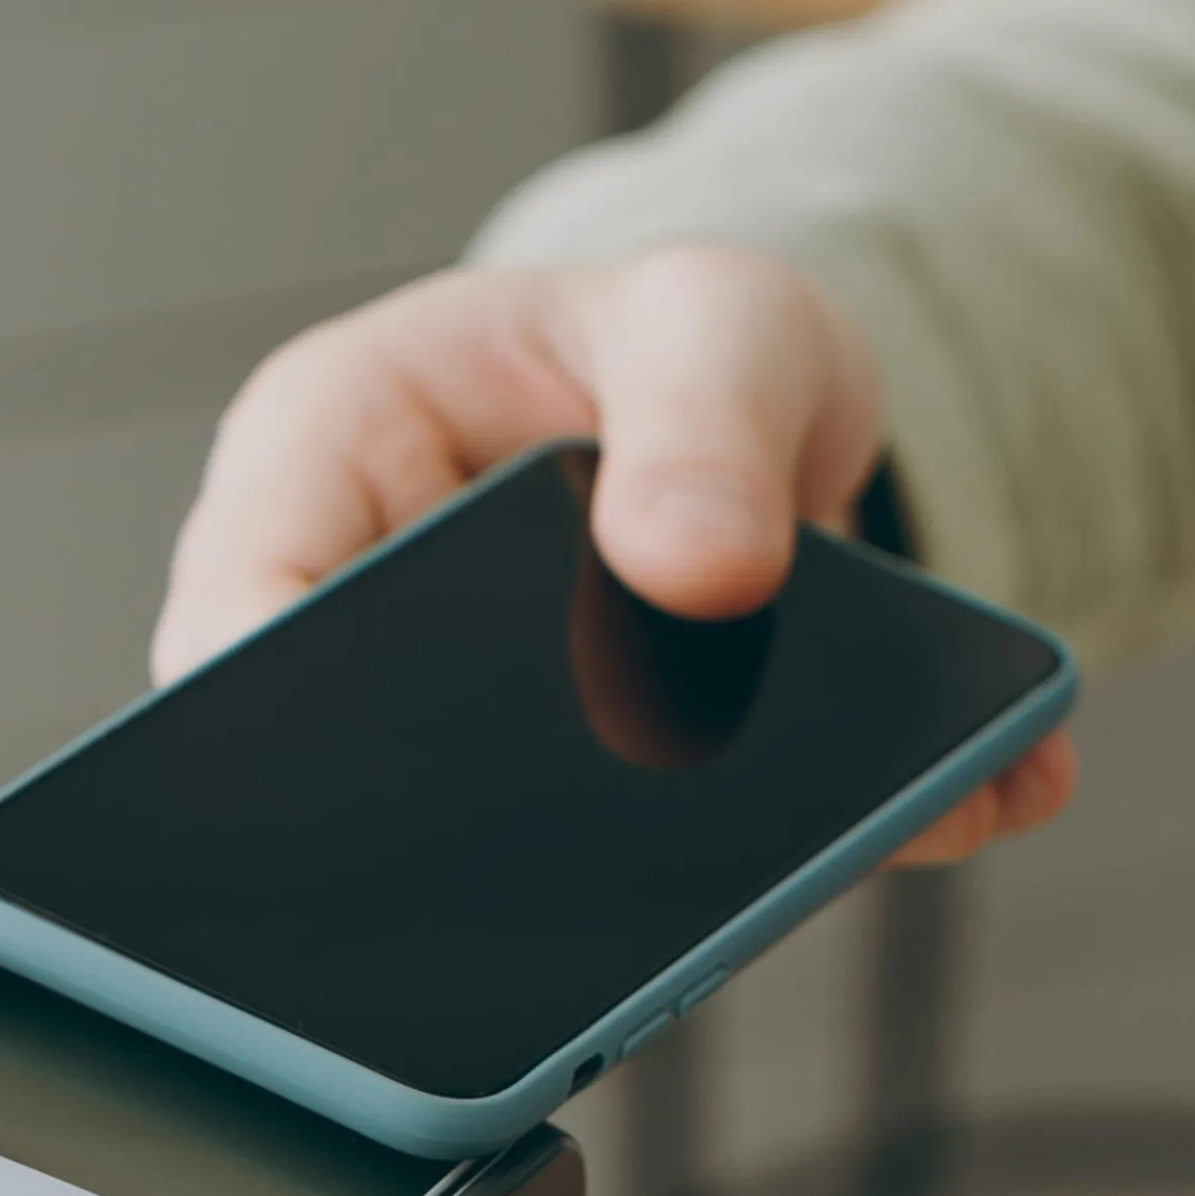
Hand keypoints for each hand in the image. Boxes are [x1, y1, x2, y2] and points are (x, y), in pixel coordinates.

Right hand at [156, 247, 1080, 864]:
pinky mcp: (597, 794)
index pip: (240, 605)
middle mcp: (375, 600)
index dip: (268, 706)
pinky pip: (679, 861)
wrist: (778, 401)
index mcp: (334, 452)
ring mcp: (475, 717)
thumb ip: (705, 422)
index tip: (358, 775)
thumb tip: (696, 566)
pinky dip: (823, 850)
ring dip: (683, 873)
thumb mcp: (716, 322)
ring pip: (519, 846)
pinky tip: (954, 810)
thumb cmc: (683, 337)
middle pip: (352, 766)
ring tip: (835, 843)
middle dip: (477, 835)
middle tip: (615, 862)